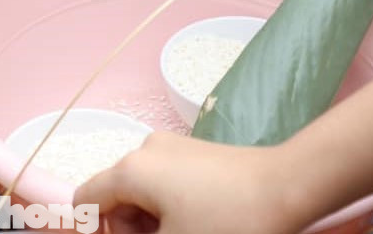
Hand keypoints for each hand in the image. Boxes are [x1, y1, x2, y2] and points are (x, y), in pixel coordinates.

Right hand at [76, 132, 290, 233]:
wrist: (286, 188)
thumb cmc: (227, 224)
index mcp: (132, 169)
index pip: (87, 199)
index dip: (92, 231)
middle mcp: (145, 150)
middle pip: (116, 198)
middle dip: (129, 231)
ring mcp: (171, 148)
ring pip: (142, 194)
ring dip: (151, 224)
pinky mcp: (194, 153)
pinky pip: (164, 184)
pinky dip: (170, 210)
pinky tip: (198, 227)